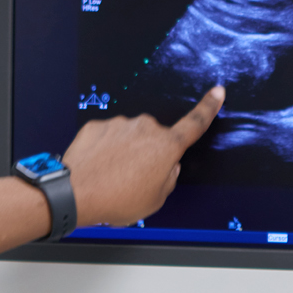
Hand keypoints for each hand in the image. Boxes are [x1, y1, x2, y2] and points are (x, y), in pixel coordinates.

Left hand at [63, 87, 223, 226]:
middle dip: (147, 154)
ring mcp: (119, 124)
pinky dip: (103, 151)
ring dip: (123, 153)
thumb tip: (167, 166)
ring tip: (110, 177)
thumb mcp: (155, 199)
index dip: (209, 107)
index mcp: (166, 147)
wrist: (75, 193)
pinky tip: (97, 167)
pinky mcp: (97, 125)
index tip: (217, 93)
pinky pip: (106, 137)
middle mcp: (145, 128)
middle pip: (153, 139)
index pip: (194, 123)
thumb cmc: (115, 199)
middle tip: (132, 179)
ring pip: (128, 137)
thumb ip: (168, 179)